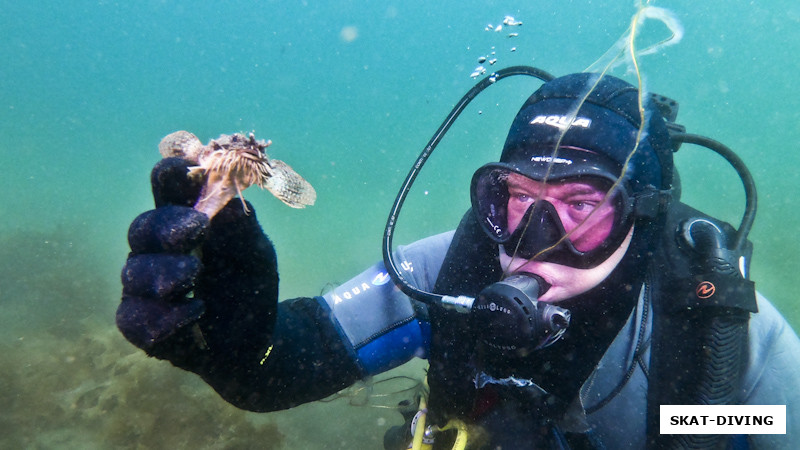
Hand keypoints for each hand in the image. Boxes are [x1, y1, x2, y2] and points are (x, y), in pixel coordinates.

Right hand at [117, 157, 278, 369]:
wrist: (253, 340)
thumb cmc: (248, 285)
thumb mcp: (257, 255)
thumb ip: (244, 230)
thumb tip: (230, 205)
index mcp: (183, 219)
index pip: (166, 188)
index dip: (171, 174)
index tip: (187, 168)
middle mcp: (156, 249)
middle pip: (143, 227)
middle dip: (167, 226)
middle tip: (197, 228)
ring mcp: (143, 286)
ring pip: (133, 272)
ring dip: (165, 272)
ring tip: (194, 276)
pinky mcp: (140, 323)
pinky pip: (135, 318)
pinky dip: (165, 316)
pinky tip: (195, 312)